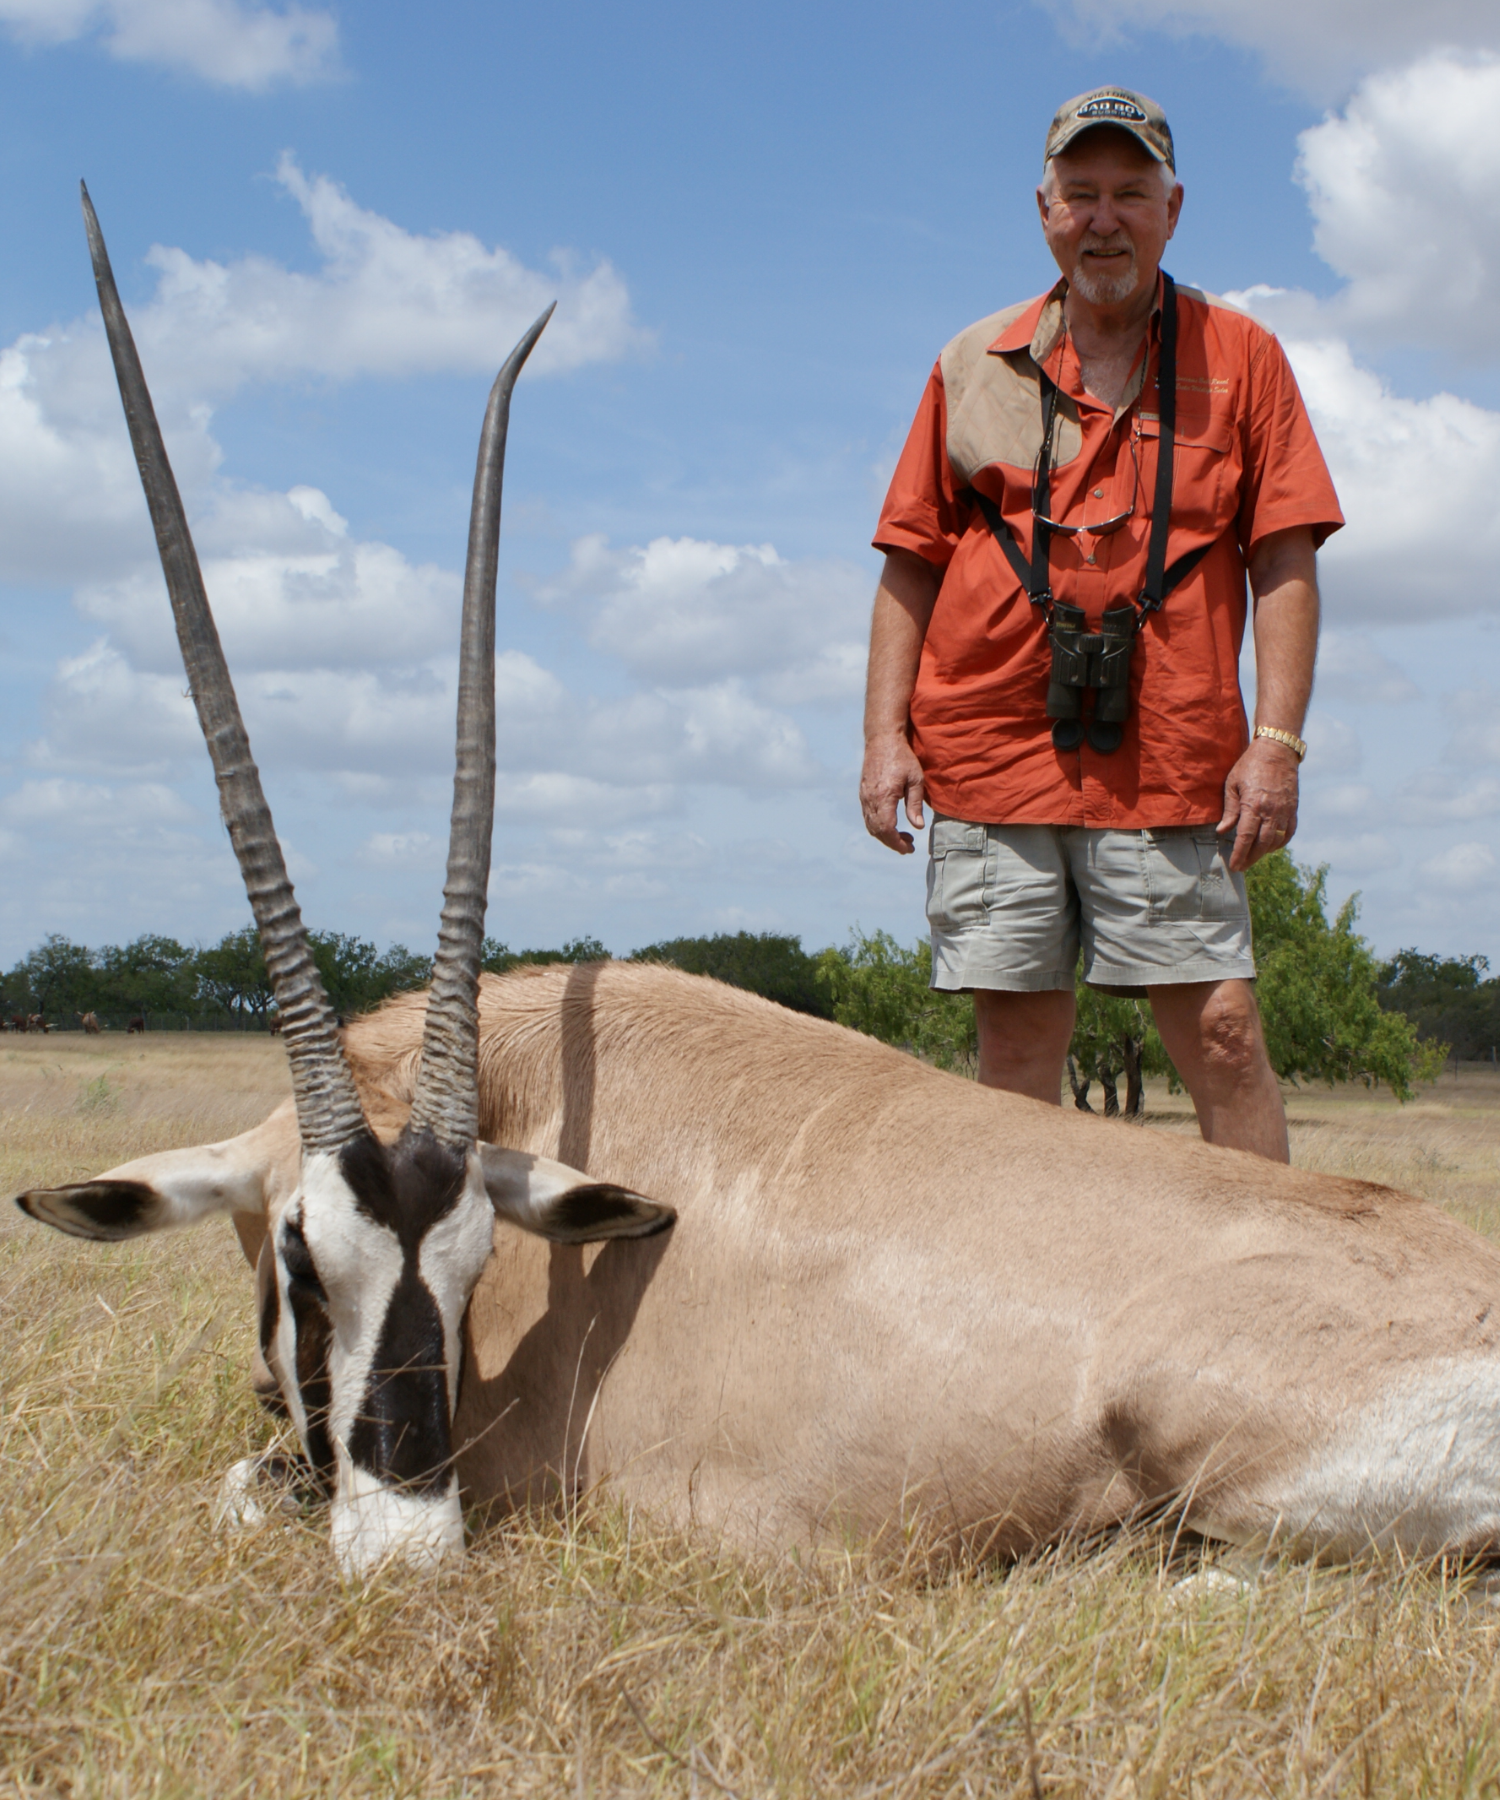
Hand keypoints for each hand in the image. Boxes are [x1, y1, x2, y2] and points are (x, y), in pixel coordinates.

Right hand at [860, 732, 925, 853]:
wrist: (882, 739)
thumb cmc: (902, 757)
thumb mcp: (916, 780)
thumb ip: (915, 805)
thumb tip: (917, 827)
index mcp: (884, 797)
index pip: (887, 829)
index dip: (897, 843)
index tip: (909, 848)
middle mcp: (870, 799)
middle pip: (877, 831)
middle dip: (892, 842)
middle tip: (908, 846)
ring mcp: (864, 796)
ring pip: (870, 825)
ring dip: (885, 835)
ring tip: (902, 836)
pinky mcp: (863, 793)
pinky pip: (868, 816)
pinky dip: (878, 826)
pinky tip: (891, 824)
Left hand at [1218, 737, 1299, 871]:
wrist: (1277, 750)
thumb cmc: (1250, 765)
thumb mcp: (1232, 784)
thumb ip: (1229, 810)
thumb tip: (1222, 831)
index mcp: (1253, 806)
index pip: (1245, 838)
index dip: (1240, 854)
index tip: (1234, 866)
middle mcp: (1271, 811)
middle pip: (1262, 844)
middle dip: (1251, 858)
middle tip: (1242, 866)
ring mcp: (1285, 811)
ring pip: (1276, 840)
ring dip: (1265, 852)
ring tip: (1253, 857)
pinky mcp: (1293, 808)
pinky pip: (1289, 832)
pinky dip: (1281, 842)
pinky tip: (1271, 846)